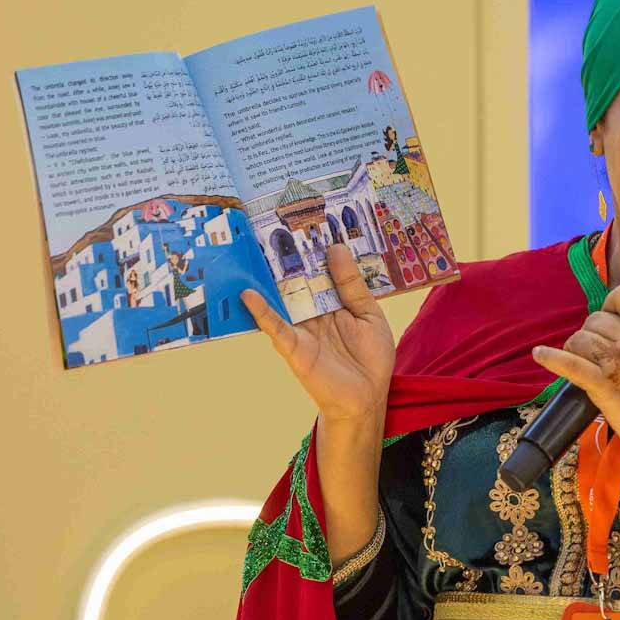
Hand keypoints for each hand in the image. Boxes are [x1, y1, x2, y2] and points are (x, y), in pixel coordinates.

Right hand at [242, 243, 396, 423]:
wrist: (368, 397)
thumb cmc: (371, 357)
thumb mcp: (368, 313)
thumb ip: (351, 284)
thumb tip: (336, 248)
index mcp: (330, 302)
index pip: (316, 271)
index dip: (309, 250)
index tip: (301, 221)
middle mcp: (311, 312)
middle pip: (295, 281)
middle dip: (284, 257)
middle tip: (270, 225)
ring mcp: (300, 329)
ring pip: (281, 298)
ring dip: (268, 277)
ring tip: (252, 249)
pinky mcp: (294, 348)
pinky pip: (276, 327)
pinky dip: (262, 312)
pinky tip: (249, 296)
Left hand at [531, 283, 619, 469]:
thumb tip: (610, 326)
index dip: (611, 307)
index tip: (611, 323)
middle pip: (593, 320)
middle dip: (591, 336)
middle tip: (599, 360)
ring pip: (579, 339)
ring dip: (576, 352)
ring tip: (587, 370)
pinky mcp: (605, 386)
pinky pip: (573, 364)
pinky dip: (553, 359)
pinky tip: (539, 354)